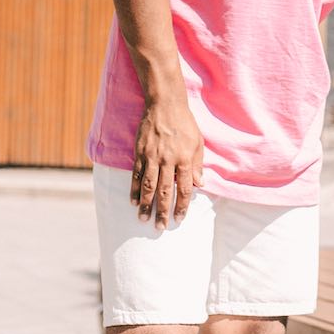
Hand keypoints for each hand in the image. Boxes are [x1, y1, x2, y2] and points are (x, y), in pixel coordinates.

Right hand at [132, 97, 203, 230]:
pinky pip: (137, 175)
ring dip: (146, 204)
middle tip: (160, 227)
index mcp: (185, 159)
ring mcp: (152, 157)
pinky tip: (134, 202)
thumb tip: (200, 185)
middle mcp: (168, 160)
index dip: (182, 205)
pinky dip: (135, 190)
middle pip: (165, 191)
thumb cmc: (185, 124)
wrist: (165, 106)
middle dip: (163, 211)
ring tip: (143, 219)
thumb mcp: (198, 142)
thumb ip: (197, 164)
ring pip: (149, 186)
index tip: (179, 219)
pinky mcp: (140, 153)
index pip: (184, 188)